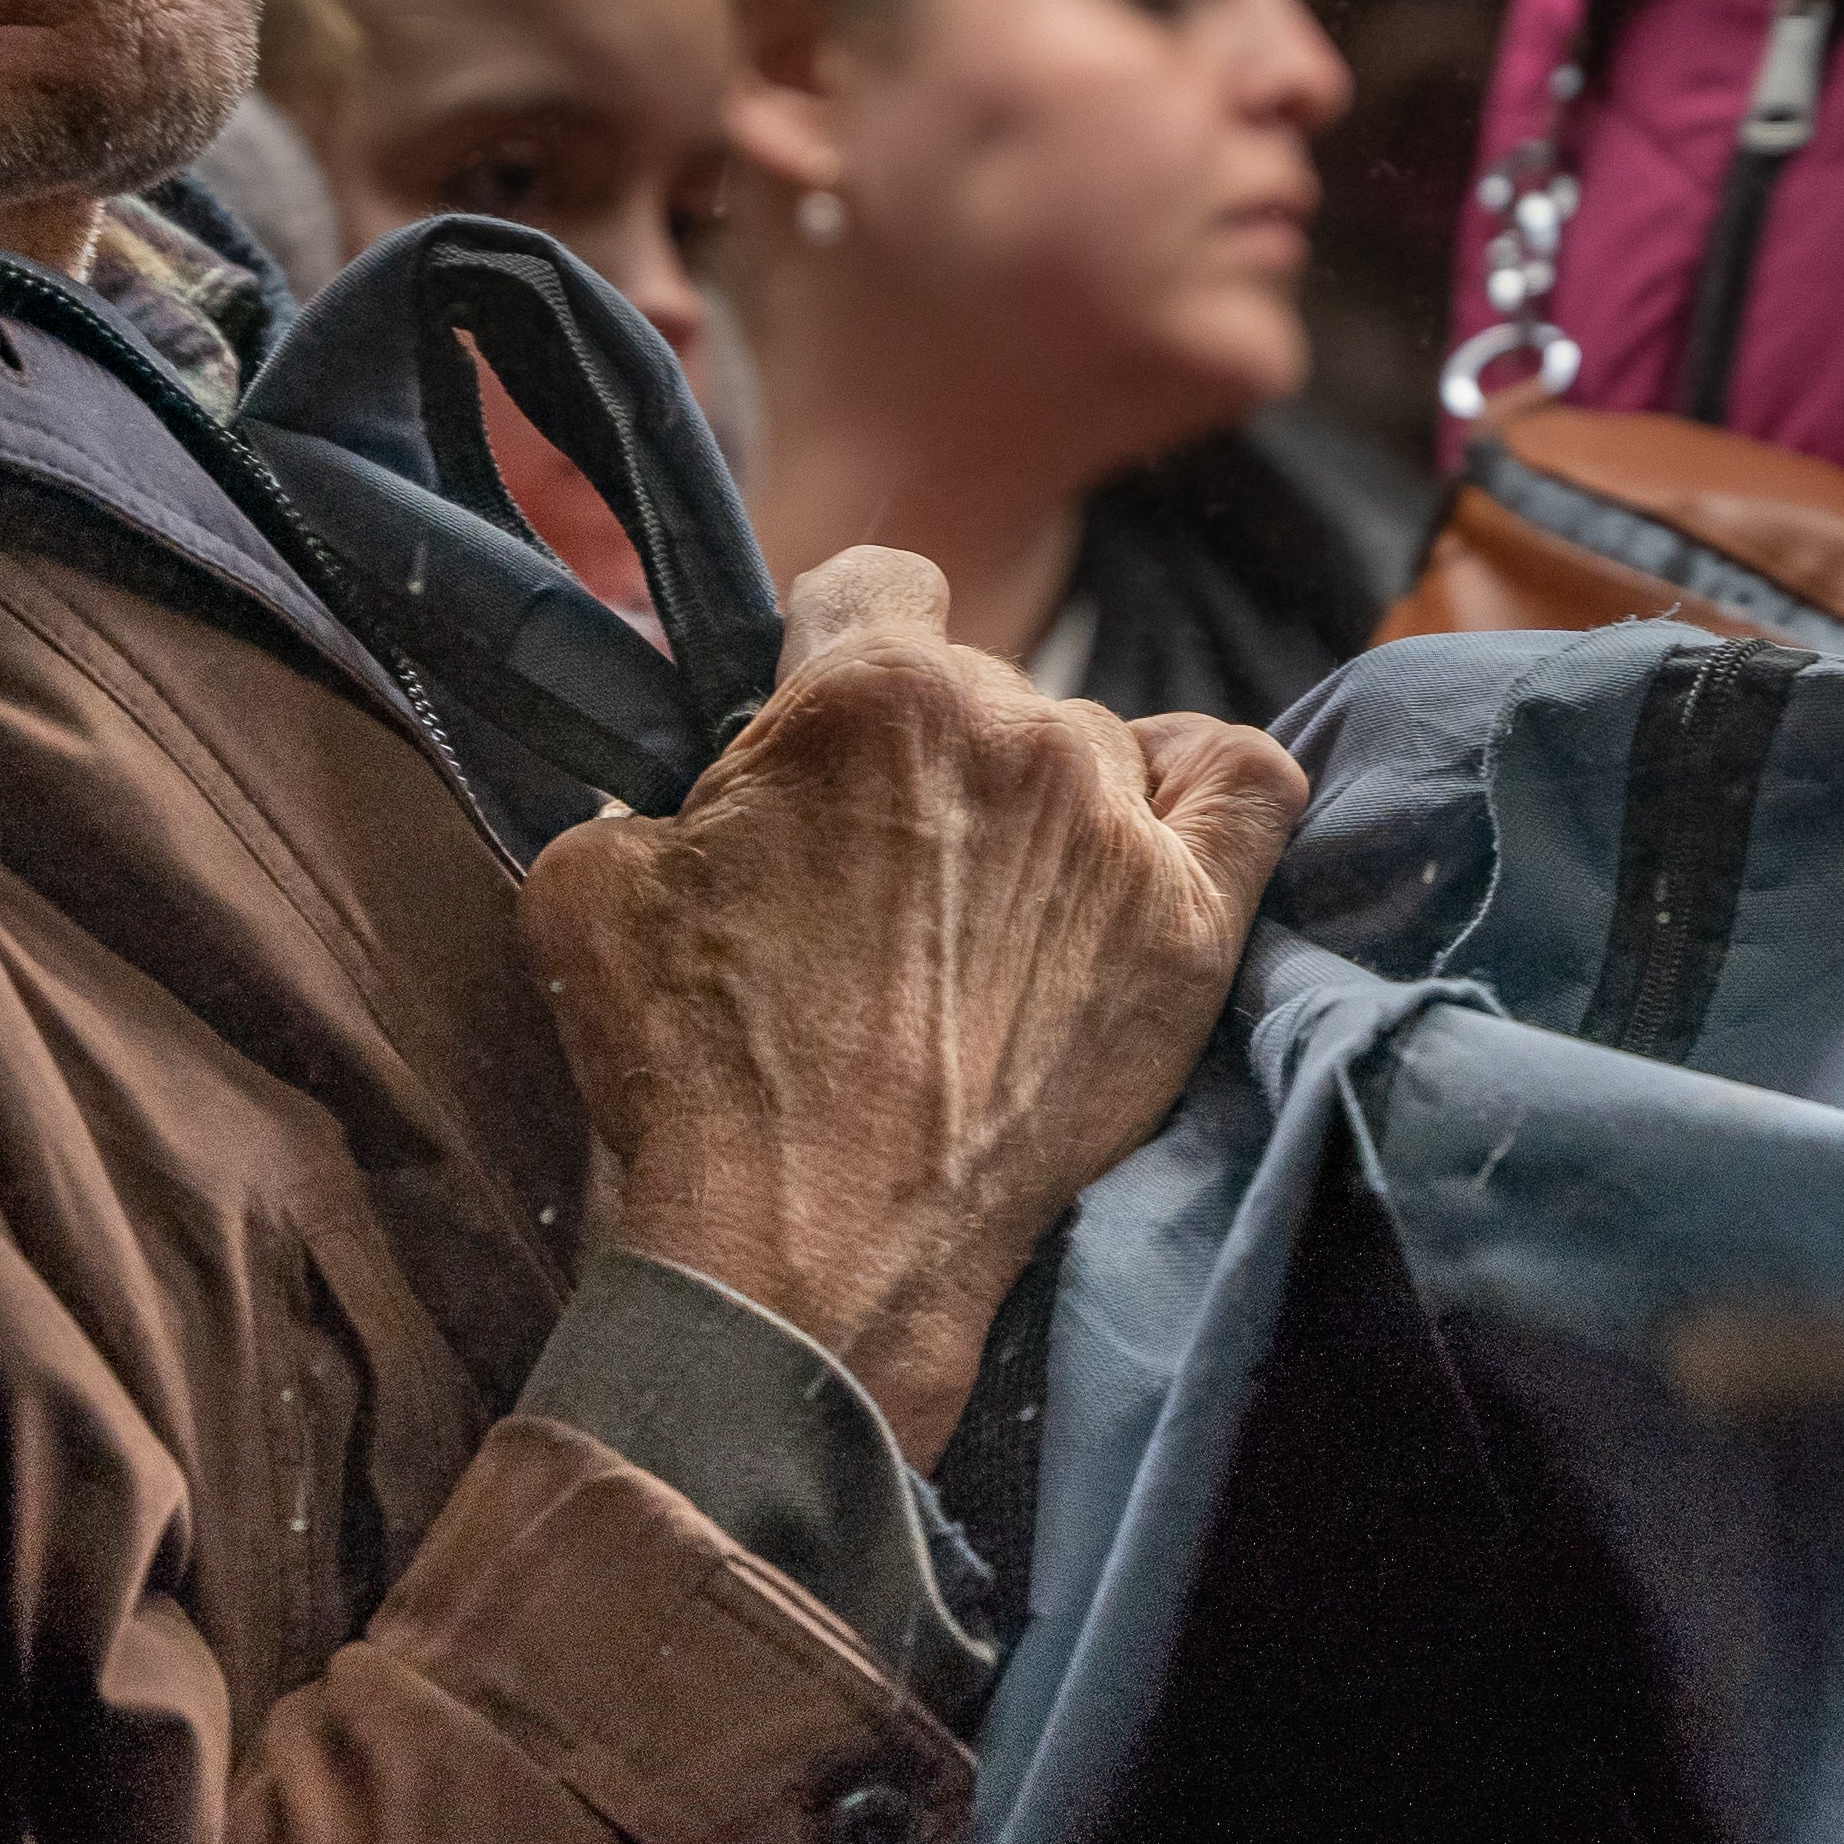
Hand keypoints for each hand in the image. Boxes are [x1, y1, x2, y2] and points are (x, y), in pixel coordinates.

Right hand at [520, 546, 1306, 1459]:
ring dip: (1038, 807)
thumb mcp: (592, 883)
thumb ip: (657, 785)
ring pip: (1092, 747)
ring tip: (985, 923)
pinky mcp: (1192, 930)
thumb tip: (695, 790)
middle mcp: (1012, 728)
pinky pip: (1250, 789)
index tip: (818, 738)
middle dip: (921, 762)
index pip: (874, 583)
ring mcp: (1117, 827)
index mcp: (866, 691)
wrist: (805, 1260)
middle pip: (979, 685)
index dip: (832, 652)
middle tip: (872, 886)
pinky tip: (1154, 837)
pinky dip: (1204, 794)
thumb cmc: (689, 1078)